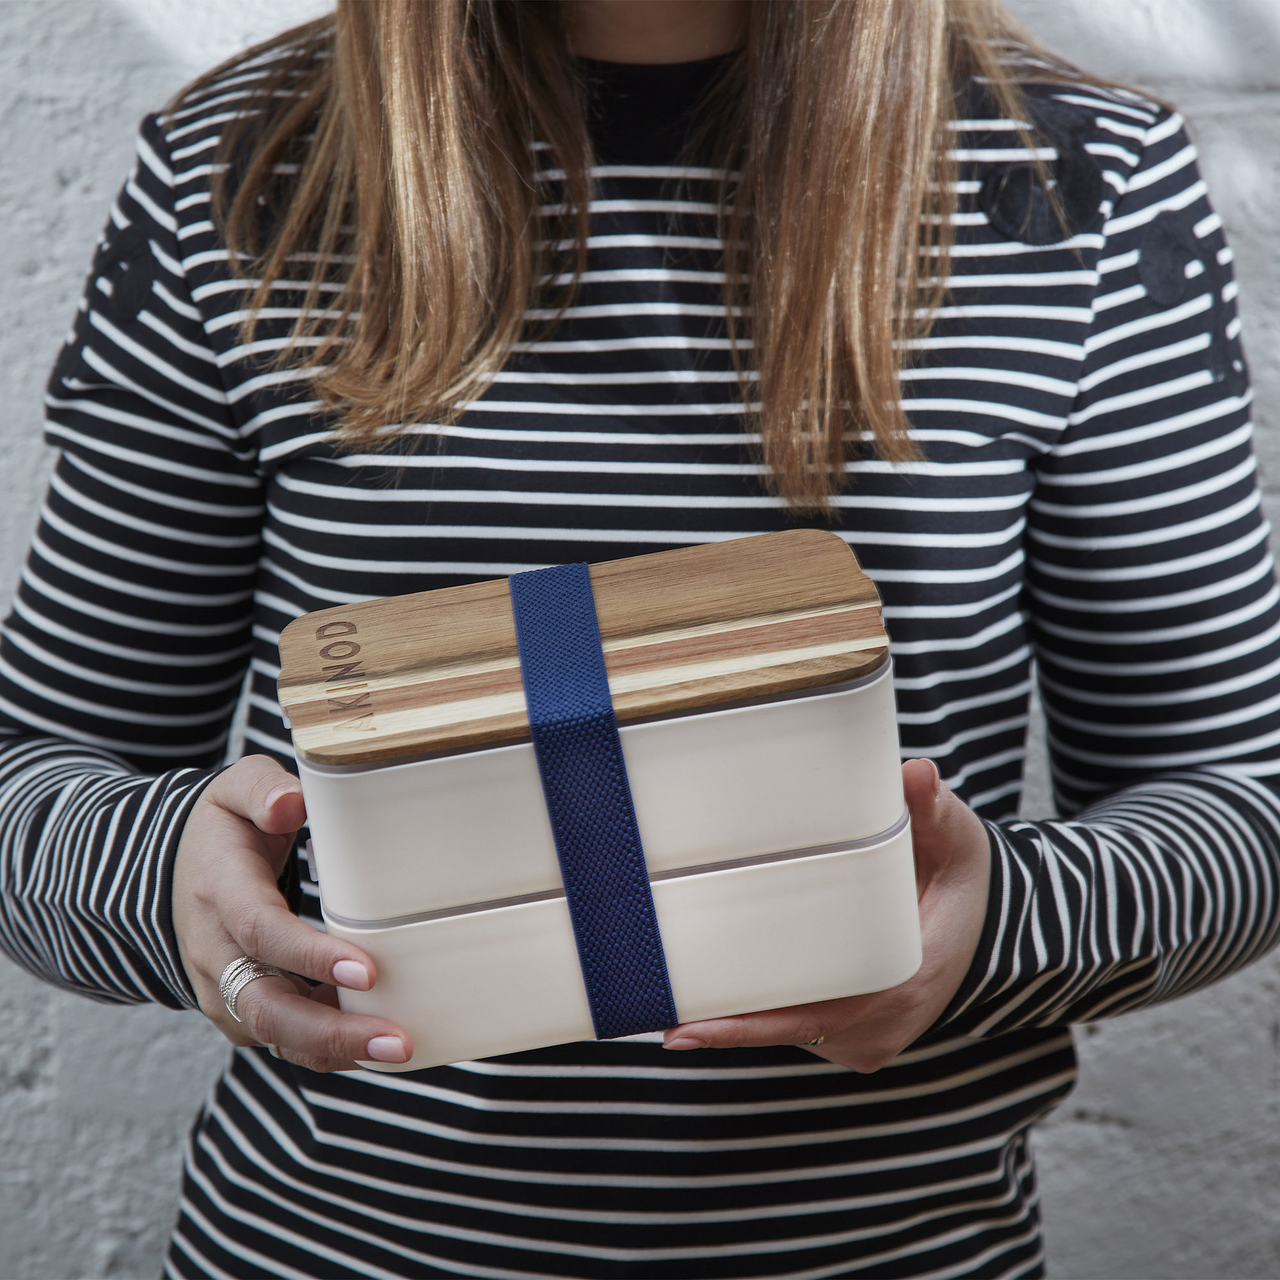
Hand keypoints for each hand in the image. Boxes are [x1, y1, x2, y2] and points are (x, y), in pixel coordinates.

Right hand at [172, 755, 412, 1070]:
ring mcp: (223, 988)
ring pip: (275, 1034)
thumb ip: (263, 789)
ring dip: (335, 1049)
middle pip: (266, 1006)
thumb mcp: (236, 790)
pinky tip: (378, 1046)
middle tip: (397, 1040)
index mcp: (219, 891)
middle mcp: (214, 951)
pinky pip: (283, 1040)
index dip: (311, 956)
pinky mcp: (239, 1010)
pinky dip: (327, 1051)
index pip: (262, 932)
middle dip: (331, 1030)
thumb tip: (291, 803)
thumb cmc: (226, 828)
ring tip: (399, 1049)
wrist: (175, 870)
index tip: (369, 970)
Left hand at [662, 758, 990, 1070]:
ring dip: (738, 1014)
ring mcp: (866, 1039)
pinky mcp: (854, 1036)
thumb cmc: (962, 879)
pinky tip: (717, 991)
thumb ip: (933, 811)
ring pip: (787, 1030)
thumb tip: (916, 775)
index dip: (743, 1027)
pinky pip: (798, 1027)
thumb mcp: (957, 841)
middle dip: (720, 1019)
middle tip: (653, 1003)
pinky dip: (762, 1010)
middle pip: (783, 1029)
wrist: (990, 924)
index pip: (806, 1016)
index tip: (685, 1028)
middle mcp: (880, 1026)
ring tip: (673, 991)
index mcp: (901, 986)